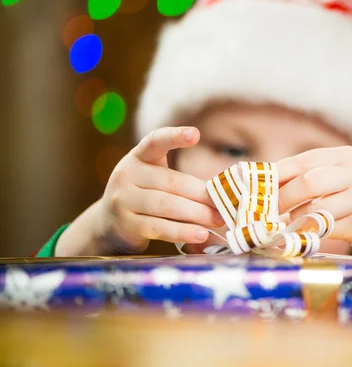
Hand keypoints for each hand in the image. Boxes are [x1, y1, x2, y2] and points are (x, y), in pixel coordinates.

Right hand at [93, 127, 223, 253]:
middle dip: (202, 195)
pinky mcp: (125, 225)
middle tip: (224, 205)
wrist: (108, 224)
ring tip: (218, 221)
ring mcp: (123, 200)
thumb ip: (180, 182)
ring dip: (197, 214)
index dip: (175, 136)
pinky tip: (201, 234)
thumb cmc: (143, 197)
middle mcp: (127, 174)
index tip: (195, 134)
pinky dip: (183, 232)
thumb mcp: (154, 180)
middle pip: (172, 182)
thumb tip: (220, 194)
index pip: (155, 141)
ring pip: (167, 205)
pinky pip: (159, 227)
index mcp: (139, 157)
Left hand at [277, 146, 351, 265]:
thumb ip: (315, 175)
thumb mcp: (346, 174)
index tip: (258, 189)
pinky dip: (308, 235)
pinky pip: (327, 231)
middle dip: (283, 199)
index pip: (303, 161)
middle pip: (308, 182)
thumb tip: (268, 188)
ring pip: (316, 209)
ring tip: (281, 225)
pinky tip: (299, 236)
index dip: (277, 176)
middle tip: (268, 212)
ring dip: (294, 220)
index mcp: (347, 156)